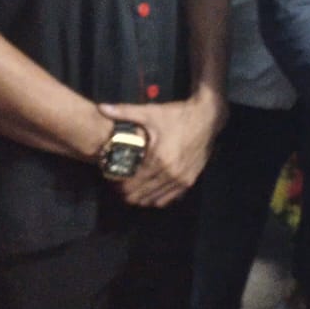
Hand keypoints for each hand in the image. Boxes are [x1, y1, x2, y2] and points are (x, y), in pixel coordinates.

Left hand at [99, 93, 225, 207]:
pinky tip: (150, 189)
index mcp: (158, 159)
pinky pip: (168, 199)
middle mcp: (170, 174)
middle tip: (119, 182)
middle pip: (139, 196)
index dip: (117, 184)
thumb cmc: (177, 115)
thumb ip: (124, 112)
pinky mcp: (189, 182)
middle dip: (126, 191)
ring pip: (153, 201)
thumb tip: (101, 107)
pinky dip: (156, 198)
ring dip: (140, 196)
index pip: (131, 184)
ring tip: (132, 187)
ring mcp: (181, 180)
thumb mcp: (150, 112)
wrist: (208, 117)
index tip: (111, 177)